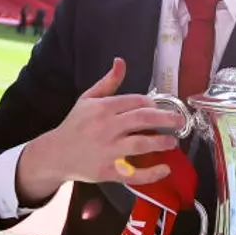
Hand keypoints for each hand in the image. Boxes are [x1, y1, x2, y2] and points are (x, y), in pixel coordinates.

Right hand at [15, 58, 183, 202]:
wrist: (55, 154)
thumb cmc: (75, 125)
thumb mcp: (87, 99)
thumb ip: (108, 82)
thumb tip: (121, 61)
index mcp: (103, 108)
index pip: (136, 101)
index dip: (152, 103)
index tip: (159, 108)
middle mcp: (106, 127)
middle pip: (143, 119)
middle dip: (166, 119)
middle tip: (180, 121)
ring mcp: (108, 151)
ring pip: (141, 145)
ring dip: (162, 142)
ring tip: (173, 142)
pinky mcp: (108, 171)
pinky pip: (134, 173)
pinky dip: (152, 173)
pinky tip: (165, 169)